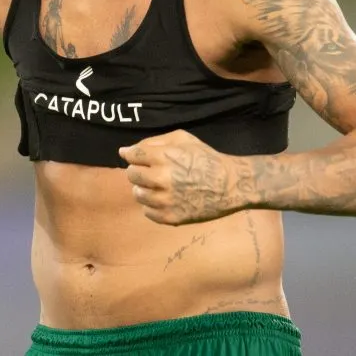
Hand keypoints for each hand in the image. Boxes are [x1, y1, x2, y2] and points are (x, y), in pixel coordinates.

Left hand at [118, 129, 248, 225]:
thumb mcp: (183, 139)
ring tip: (160, 185)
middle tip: (153, 171)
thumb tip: (125, 151)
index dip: (133, 155)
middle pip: (131, 175)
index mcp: (164, 157)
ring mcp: (165, 200)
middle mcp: (162, 179)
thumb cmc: (206, 158)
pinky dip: (153, 205)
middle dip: (138, 171)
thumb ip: (153, 142)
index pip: (132, 156)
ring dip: (144, 188)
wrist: (230, 185)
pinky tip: (166, 198)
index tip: (138, 157)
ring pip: (137, 194)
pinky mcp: (170, 217)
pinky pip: (147, 212)